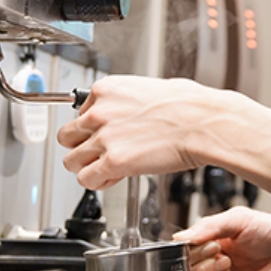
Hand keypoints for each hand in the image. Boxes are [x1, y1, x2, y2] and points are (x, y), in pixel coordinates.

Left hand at [57, 75, 219, 188]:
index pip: (79, 112)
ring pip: (71, 162)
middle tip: (99, 153)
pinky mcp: (113, 162)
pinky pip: (86, 179)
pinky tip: (114, 177)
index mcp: (106, 89)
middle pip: (67, 137)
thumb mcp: (150, 88)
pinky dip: (98, 182)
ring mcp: (104, 138)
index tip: (104, 133)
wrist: (204, 122)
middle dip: (82, 147)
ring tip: (106, 168)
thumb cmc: (188, 104)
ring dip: (87, 167)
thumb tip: (123, 112)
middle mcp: (99, 112)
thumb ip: (125, 101)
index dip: (92, 127)